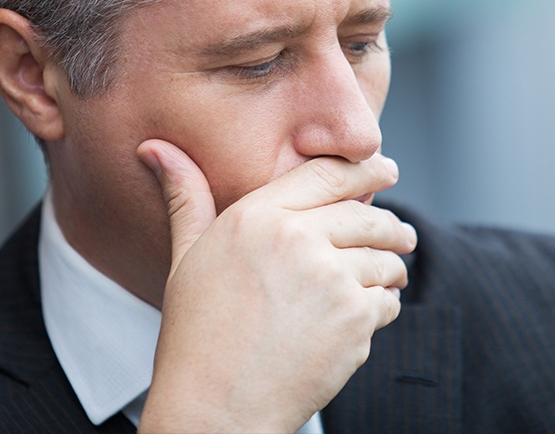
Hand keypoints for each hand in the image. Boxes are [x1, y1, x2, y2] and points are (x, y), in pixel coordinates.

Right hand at [137, 140, 415, 432]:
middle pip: (367, 215)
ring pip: (384, 258)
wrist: (215, 408)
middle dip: (390, 224)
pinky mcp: (354, 320)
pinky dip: (384, 305)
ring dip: (391, 267)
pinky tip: (366, 314)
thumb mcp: (187, 255)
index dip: (366, 167)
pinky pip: (387, 300)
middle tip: (400, 232)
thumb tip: (154, 148)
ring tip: (389, 274)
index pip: (328, 173)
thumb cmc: (196, 332)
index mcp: (257, 216)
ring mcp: (329, 279)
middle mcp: (297, 239)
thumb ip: (185, 196)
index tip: (386, 167)